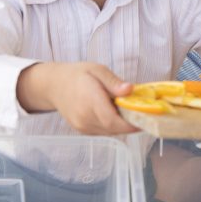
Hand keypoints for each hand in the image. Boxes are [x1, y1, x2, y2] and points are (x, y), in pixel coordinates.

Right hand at [17, 62, 138, 134]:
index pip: (112, 119)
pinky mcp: (82, 130)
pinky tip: (116, 115)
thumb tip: (130, 89)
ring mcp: (82, 125)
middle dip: (131, 124)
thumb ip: (114, 82)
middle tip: (144, 115)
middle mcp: (84, 116)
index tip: (145, 118)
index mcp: (89, 99)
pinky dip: (113, 126)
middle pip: (113, 128)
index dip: (131, 123)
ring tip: (131, 113)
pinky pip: (103, 132)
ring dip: (122, 125)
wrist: (55, 85)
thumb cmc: (78, 74)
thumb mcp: (98, 70)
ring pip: (109, 132)